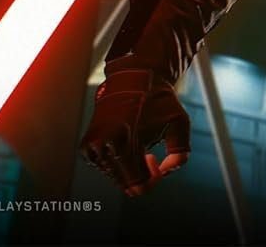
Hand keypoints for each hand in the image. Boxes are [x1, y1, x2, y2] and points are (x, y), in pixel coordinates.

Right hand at [80, 66, 190, 196]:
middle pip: (125, 184)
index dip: (152, 180)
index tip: (156, 161)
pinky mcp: (86, 146)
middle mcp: (104, 147)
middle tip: (150, 155)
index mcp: (125, 143)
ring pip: (114, 177)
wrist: (131, 79)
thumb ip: (180, 154)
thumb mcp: (180, 123)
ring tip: (138, 145)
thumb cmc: (158, 101)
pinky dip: (117, 161)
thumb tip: (164, 172)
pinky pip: (104, 168)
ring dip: (129, 167)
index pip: (137, 185)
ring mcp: (93, 148)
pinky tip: (125, 144)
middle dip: (141, 174)